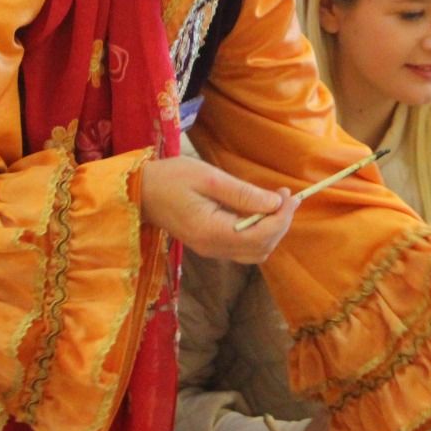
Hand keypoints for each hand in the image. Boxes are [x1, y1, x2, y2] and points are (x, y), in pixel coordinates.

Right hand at [142, 155, 295, 263]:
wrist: (141, 192)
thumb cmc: (171, 178)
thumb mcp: (208, 178)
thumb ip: (243, 193)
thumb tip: (275, 203)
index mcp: (212, 232)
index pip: (261, 235)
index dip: (282, 217)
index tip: (289, 194)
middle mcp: (213, 248)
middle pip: (263, 247)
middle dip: (281, 223)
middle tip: (286, 195)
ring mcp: (211, 250)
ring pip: (256, 252)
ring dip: (272, 230)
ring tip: (275, 202)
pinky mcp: (211, 246)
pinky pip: (244, 248)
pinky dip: (260, 232)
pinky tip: (259, 210)